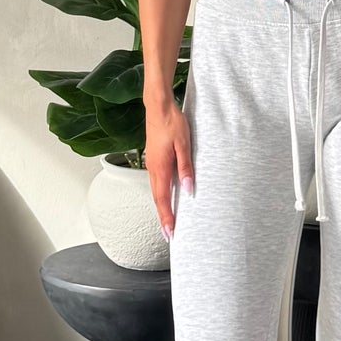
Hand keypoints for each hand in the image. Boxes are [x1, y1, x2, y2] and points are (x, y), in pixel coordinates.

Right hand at [145, 103, 193, 238]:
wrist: (158, 107)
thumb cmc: (172, 123)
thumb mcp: (184, 145)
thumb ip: (186, 167)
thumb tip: (188, 188)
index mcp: (160, 167)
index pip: (163, 198)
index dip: (166, 216)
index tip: (169, 232)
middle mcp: (153, 168)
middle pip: (157, 198)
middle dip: (163, 217)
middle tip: (168, 233)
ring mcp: (152, 163)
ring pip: (156, 190)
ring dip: (161, 207)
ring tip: (168, 220)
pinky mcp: (154, 158)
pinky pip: (156, 181)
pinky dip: (161, 194)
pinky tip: (166, 196)